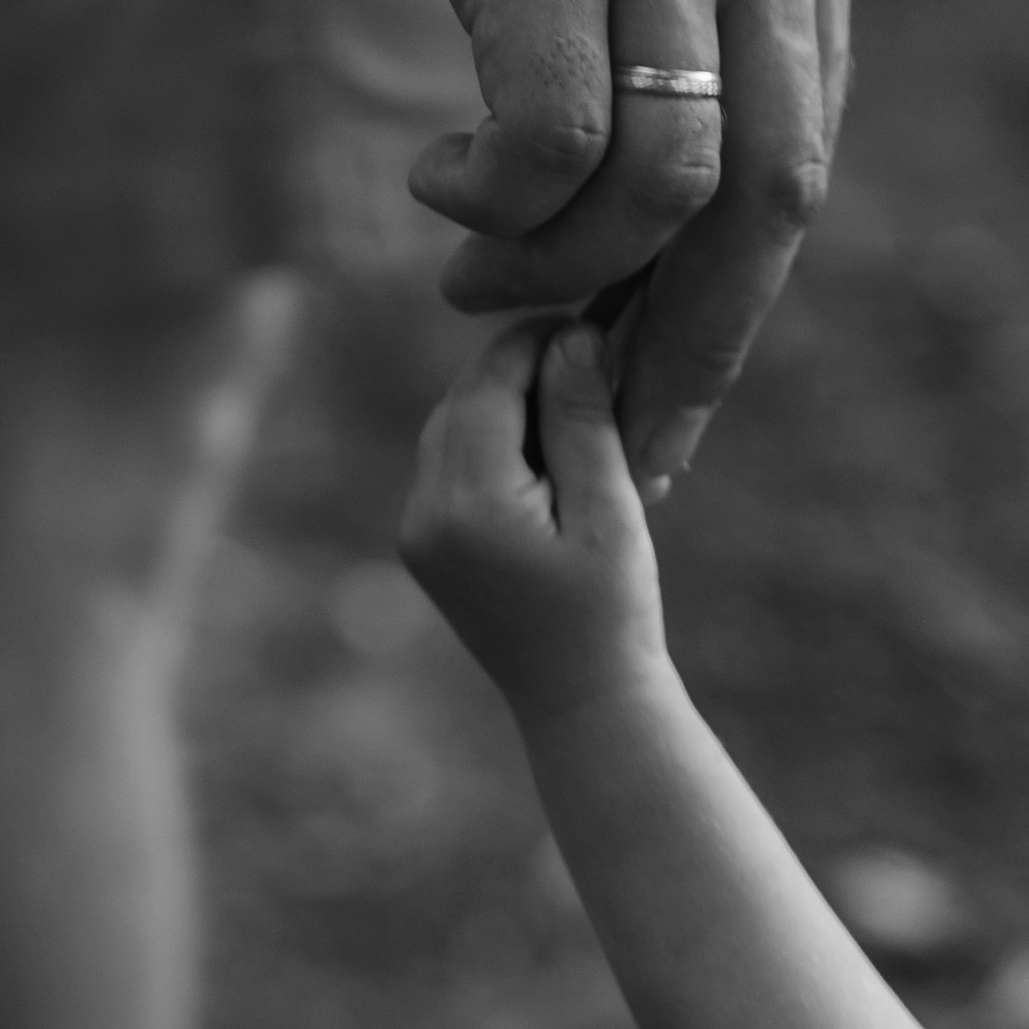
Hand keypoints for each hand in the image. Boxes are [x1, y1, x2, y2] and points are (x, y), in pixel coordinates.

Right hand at [300, 0, 859, 491]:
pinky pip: (553, 135)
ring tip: (475, 273)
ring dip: (565, 274)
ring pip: (668, 189)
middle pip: (775, 207)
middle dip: (694, 345)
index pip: (804, 165)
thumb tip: (673, 128)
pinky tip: (438, 185)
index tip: (674, 395)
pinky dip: (501, 202)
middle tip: (608, 423)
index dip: (737, 301)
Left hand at [401, 318, 669, 724]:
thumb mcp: (610, 509)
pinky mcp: (424, 545)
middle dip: (526, 373)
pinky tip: (555, 465)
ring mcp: (416, 531)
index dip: (541, 340)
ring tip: (585, 418)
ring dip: (513, 408)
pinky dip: (499, 447)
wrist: (582, 704)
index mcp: (468, 502)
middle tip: (598, 368)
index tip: (596, 324)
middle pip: (465, 397)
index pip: (490, 380)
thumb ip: (584, 418)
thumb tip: (572, 333)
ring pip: (454, 426)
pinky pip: (453, 465)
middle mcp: (424, 512)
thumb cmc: (613, 610)